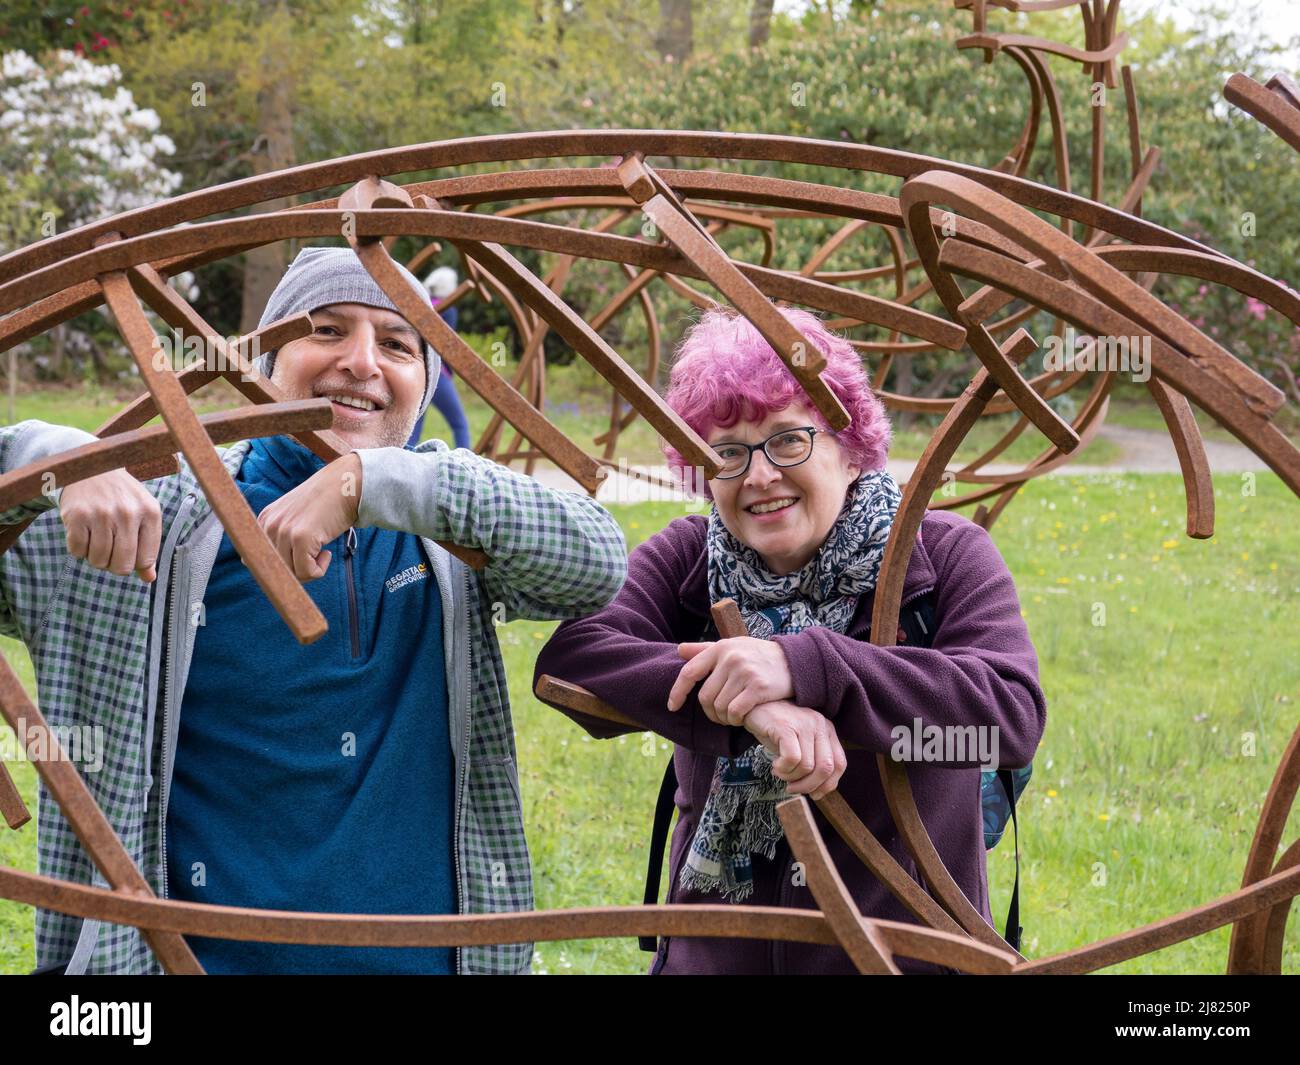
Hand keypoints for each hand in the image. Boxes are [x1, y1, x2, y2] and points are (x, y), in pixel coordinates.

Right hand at [58, 469, 161, 581]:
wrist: (89, 467)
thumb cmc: (121, 496)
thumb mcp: (142, 514)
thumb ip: (147, 546)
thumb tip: (149, 578)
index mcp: (150, 512)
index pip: (145, 559)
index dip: (135, 564)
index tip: (129, 554)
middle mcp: (127, 513)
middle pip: (122, 565)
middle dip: (114, 566)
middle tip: (110, 552)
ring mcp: (101, 514)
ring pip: (98, 560)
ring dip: (95, 557)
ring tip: (97, 539)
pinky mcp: (76, 515)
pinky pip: (77, 551)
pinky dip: (78, 549)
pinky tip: (83, 533)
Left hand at [256, 452, 361, 580]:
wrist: (346, 484)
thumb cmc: (327, 503)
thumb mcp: (296, 516)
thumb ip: (282, 536)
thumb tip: (281, 572)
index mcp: (265, 519)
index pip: (255, 559)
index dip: (279, 566)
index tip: (298, 558)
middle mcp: (269, 524)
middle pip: (276, 570)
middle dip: (297, 569)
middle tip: (314, 556)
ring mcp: (284, 530)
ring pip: (292, 573)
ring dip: (310, 569)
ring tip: (321, 551)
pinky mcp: (300, 537)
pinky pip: (307, 572)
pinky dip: (320, 569)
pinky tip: (327, 552)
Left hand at [667, 636, 793, 724]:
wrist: (794, 661)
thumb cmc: (758, 656)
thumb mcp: (732, 646)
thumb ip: (705, 649)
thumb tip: (679, 650)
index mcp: (720, 648)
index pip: (689, 672)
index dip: (677, 692)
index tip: (672, 707)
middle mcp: (730, 658)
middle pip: (705, 697)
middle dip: (710, 712)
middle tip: (720, 715)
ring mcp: (744, 672)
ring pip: (720, 707)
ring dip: (724, 718)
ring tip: (733, 715)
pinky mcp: (758, 687)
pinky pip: (735, 712)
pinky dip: (736, 720)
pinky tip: (743, 718)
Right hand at [744, 700, 846, 800]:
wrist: (753, 707)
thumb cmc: (776, 729)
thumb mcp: (800, 745)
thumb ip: (812, 761)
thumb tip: (817, 791)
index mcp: (827, 730)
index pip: (840, 764)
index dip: (828, 784)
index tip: (814, 793)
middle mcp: (819, 725)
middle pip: (826, 768)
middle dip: (809, 786)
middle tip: (792, 788)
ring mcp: (804, 724)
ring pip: (807, 766)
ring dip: (791, 777)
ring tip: (779, 772)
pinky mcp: (786, 727)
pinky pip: (792, 759)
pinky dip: (783, 769)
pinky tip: (775, 765)